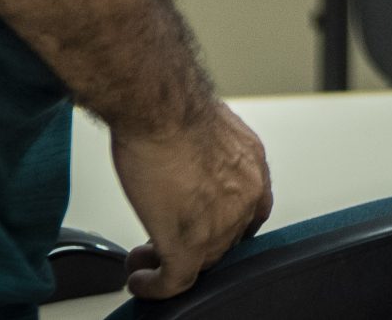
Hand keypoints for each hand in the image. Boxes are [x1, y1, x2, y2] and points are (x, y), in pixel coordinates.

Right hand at [113, 98, 274, 298]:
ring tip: (146, 261)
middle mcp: (245, 195)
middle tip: (166, 240)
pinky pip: (175, 280)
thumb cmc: (172, 105)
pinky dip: (156, 286)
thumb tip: (187, 159)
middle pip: (225, 238)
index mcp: (251, 165)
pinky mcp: (189, 244)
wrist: (159, 107)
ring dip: (171, 263)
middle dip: (194, 242)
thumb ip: (205, 151)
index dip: (223, 221)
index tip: (201, 222)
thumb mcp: (205, 125)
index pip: (248, 208)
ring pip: (200, 262)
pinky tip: (141, 280)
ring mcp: (220, 224)